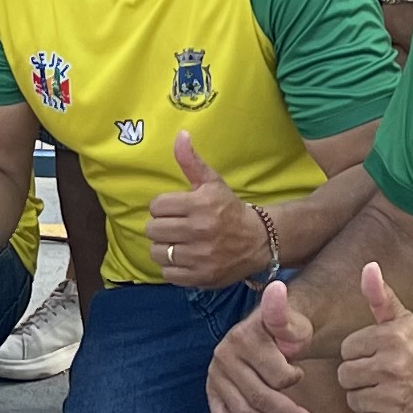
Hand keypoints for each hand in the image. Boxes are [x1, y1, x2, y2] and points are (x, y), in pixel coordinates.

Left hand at [142, 133, 265, 289]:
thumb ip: (191, 161)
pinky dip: (172, 268)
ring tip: (177, 243)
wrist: (259, 240)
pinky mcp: (201, 276)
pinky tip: (184, 258)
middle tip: (175, 226)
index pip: (157, 206)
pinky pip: (168, 274)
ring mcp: (200, 256)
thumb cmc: (229, 209)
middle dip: (161, 227)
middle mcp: (200, 230)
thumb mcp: (212, 183)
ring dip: (164, 248)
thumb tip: (180, 135)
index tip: (175, 209)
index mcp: (200, 204)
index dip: (164, 207)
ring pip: (158, 252)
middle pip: (153, 229)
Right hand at [207, 277, 321, 412]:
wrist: (266, 335)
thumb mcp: (292, 322)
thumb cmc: (286, 332)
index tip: (303, 374)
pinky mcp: (212, 393)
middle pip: (260, 399)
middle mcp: (224, 355)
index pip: (276, 375)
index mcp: (244, 337)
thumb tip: (277, 290)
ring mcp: (215, 376)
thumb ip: (284, 315)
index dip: (292, 380)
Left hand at [332, 260, 412, 412]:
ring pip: (353, 399)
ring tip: (391, 393)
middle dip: (361, 377)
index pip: (346, 349)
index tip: (379, 357)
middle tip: (384, 376)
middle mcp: (390, 367)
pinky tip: (396, 409)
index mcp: (391, 338)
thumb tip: (368, 267)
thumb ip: (381, 298)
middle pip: (345, 375)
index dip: (361, 354)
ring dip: (368, 399)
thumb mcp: (409, 323)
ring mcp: (393, 398)